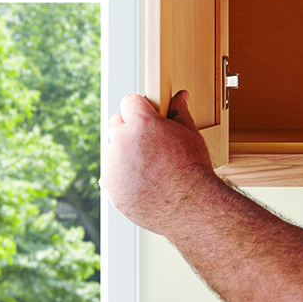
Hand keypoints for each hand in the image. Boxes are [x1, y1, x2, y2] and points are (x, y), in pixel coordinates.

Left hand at [101, 90, 216, 234]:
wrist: (189, 204)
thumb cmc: (192, 168)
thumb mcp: (191, 134)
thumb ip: (180, 112)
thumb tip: (180, 97)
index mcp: (142, 123)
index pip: (129, 101)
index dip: (140, 107)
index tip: (147, 115)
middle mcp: (122, 141)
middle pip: (115, 123)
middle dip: (129, 128)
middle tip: (148, 141)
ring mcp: (113, 165)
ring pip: (112, 151)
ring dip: (124, 154)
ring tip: (148, 167)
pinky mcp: (110, 187)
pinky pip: (111, 175)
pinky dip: (122, 177)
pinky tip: (143, 183)